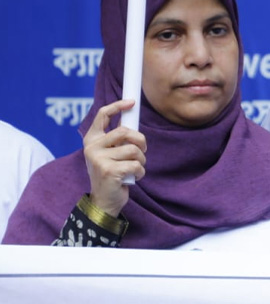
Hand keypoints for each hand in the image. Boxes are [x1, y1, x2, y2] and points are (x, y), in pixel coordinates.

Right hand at [83, 99, 146, 217]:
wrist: (104, 201)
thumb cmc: (111, 174)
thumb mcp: (110, 153)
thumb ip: (117, 139)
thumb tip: (131, 120)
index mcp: (91, 140)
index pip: (102, 115)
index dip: (118, 106)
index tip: (131, 102)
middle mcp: (92, 147)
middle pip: (125, 131)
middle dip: (140, 140)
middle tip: (143, 150)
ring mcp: (98, 159)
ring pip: (133, 149)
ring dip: (141, 160)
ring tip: (135, 168)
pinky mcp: (109, 170)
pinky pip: (136, 164)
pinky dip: (140, 172)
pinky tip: (133, 178)